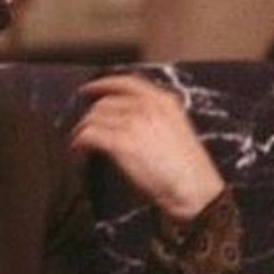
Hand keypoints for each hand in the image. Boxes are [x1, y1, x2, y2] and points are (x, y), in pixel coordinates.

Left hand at [70, 74, 227, 221]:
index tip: (88, 90)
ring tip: (78, 144)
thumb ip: (155, 119)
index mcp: (164, 102)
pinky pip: (89, 135)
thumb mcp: (176, 132)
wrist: (194, 190)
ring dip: (82, 131)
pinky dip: (79, 144)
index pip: (127, 83)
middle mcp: (148, 107)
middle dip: (90, 117)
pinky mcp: (122, 143)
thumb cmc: (188, 171)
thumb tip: (125, 121)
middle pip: (105, 102)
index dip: (102, 84)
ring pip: (94, 118)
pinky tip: (78, 153)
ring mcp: (134, 123)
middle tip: (83, 130)